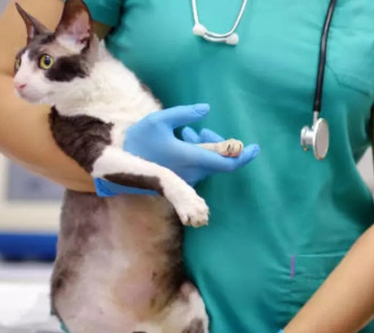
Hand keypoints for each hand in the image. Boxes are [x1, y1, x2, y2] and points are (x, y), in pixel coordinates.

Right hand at [94, 104, 259, 196]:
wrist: (118, 167)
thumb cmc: (139, 141)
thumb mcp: (160, 120)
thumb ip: (185, 113)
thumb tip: (206, 109)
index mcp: (192, 158)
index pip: (228, 163)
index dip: (244, 156)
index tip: (255, 148)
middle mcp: (194, 173)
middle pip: (218, 159)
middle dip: (215, 142)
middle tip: (199, 129)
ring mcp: (188, 180)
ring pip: (207, 162)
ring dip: (203, 145)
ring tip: (185, 133)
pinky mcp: (181, 182)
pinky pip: (198, 167)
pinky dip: (196, 153)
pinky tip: (181, 142)